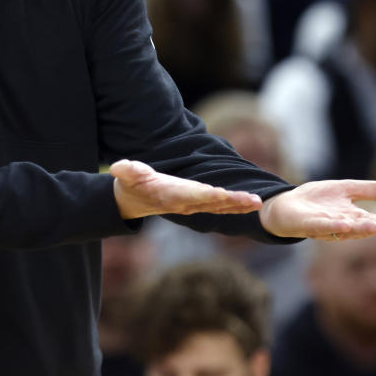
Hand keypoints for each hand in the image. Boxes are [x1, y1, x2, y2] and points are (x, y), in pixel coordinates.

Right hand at [110, 159, 262, 219]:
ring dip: (239, 205)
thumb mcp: (125, 175)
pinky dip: (234, 205)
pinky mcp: (195, 203)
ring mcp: (191, 205)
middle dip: (234, 202)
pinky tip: (249, 203)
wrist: (131, 201)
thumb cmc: (130, 185)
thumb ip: (126, 171)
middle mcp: (185, 203)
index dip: (210, 195)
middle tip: (255, 201)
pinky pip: (218, 206)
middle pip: (214, 203)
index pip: (194, 195)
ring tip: (258, 202)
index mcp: (171, 195)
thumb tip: (118, 168)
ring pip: (220, 207)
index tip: (225, 194)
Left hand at [259, 179, 375, 240]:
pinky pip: (321, 227)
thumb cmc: (316, 200)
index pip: (368, 221)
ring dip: (357, 228)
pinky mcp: (307, 225)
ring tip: (373, 226)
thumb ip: (368, 190)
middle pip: (358, 227)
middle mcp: (339, 225)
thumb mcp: (345, 189)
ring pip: (343, 229)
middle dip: (372, 227)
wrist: (286, 203)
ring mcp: (323, 226)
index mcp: (349, 217)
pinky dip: (333, 226)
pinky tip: (344, 224)